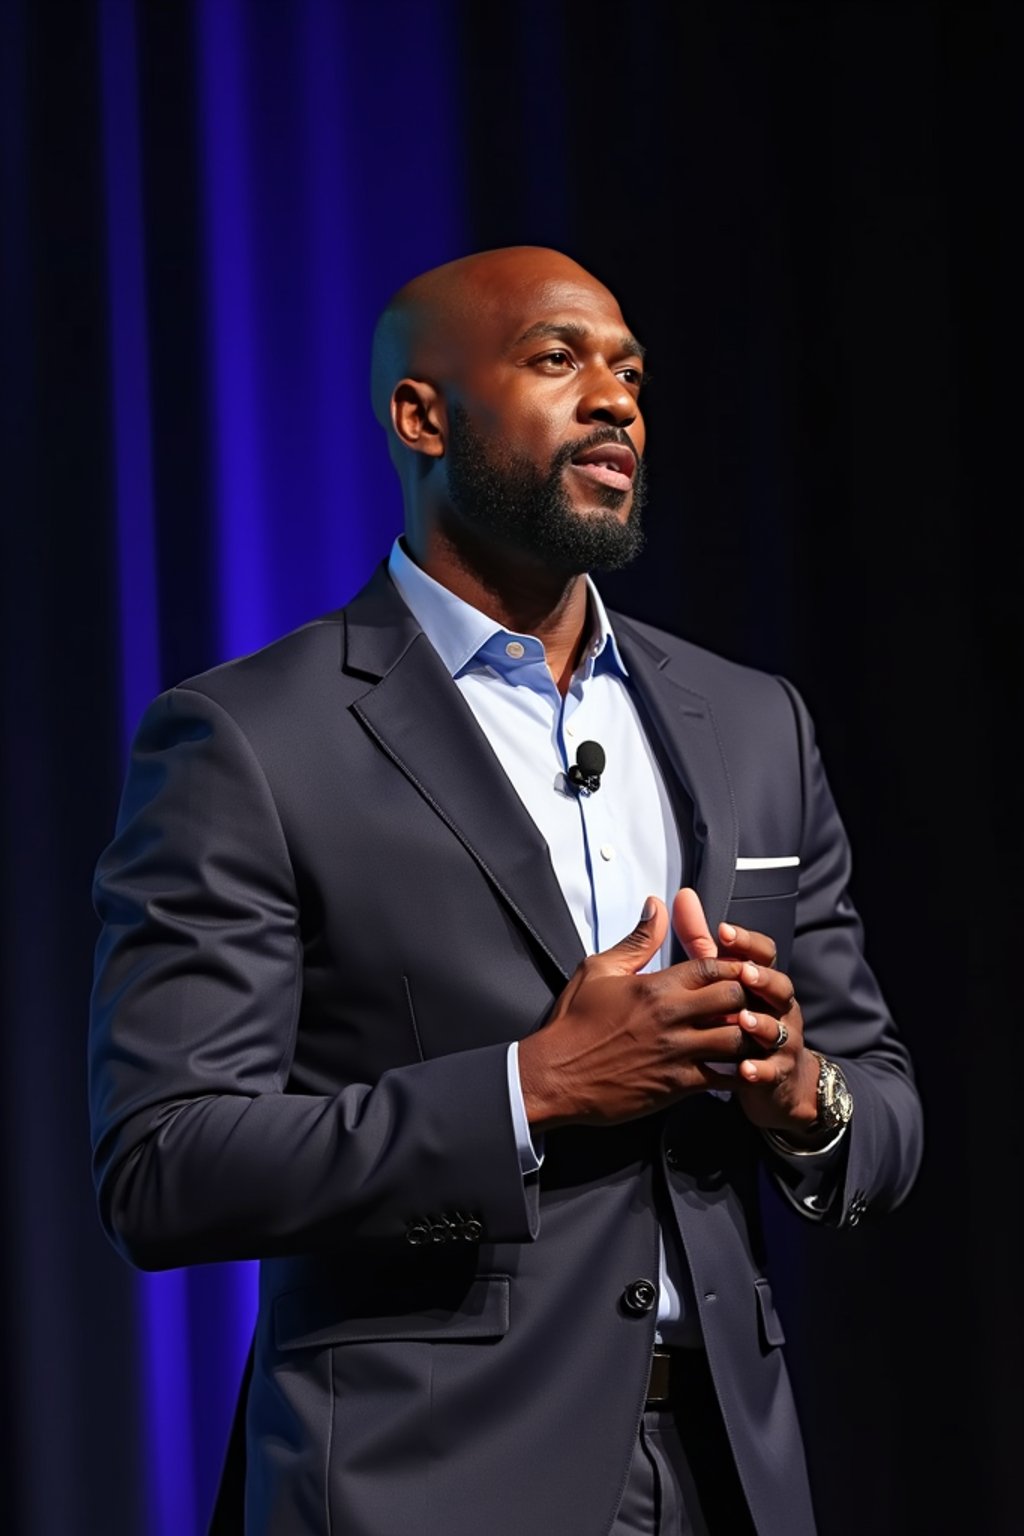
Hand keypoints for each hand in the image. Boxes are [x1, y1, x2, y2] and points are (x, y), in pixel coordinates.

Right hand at [518, 895, 759, 1130]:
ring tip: (748, 1033)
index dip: (732, 965)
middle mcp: (671, 1017)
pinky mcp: (677, 1086)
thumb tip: (656, 906)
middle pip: (734, 998)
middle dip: (746, 997)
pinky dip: (737, 1072)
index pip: (712, 966)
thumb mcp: (598, 970)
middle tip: (747, 1001)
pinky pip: (724, 1077)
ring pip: (737, 1039)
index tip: (737, 970)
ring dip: (747, 1035)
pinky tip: (736, 1067)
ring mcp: (677, 1053)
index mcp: (655, 987)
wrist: (556, 1075)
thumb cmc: (573, 1023)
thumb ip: (637, 941)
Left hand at [673, 888, 820, 1139]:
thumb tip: (681, 896)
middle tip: (743, 973)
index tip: (722, 930)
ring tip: (744, 1021)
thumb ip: (700, 943)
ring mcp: (781, 1040)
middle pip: (779, 985)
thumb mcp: (717, 981)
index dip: (746, 940)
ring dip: (763, 1024)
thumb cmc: (737, 1019)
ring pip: (779, 1027)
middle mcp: (776, 1006)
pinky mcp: (778, 1073)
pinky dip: (761, 1070)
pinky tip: (745, 1069)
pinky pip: (773, 1071)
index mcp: (760, 979)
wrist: (774, 1077)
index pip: (762, 952)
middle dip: (762, 978)